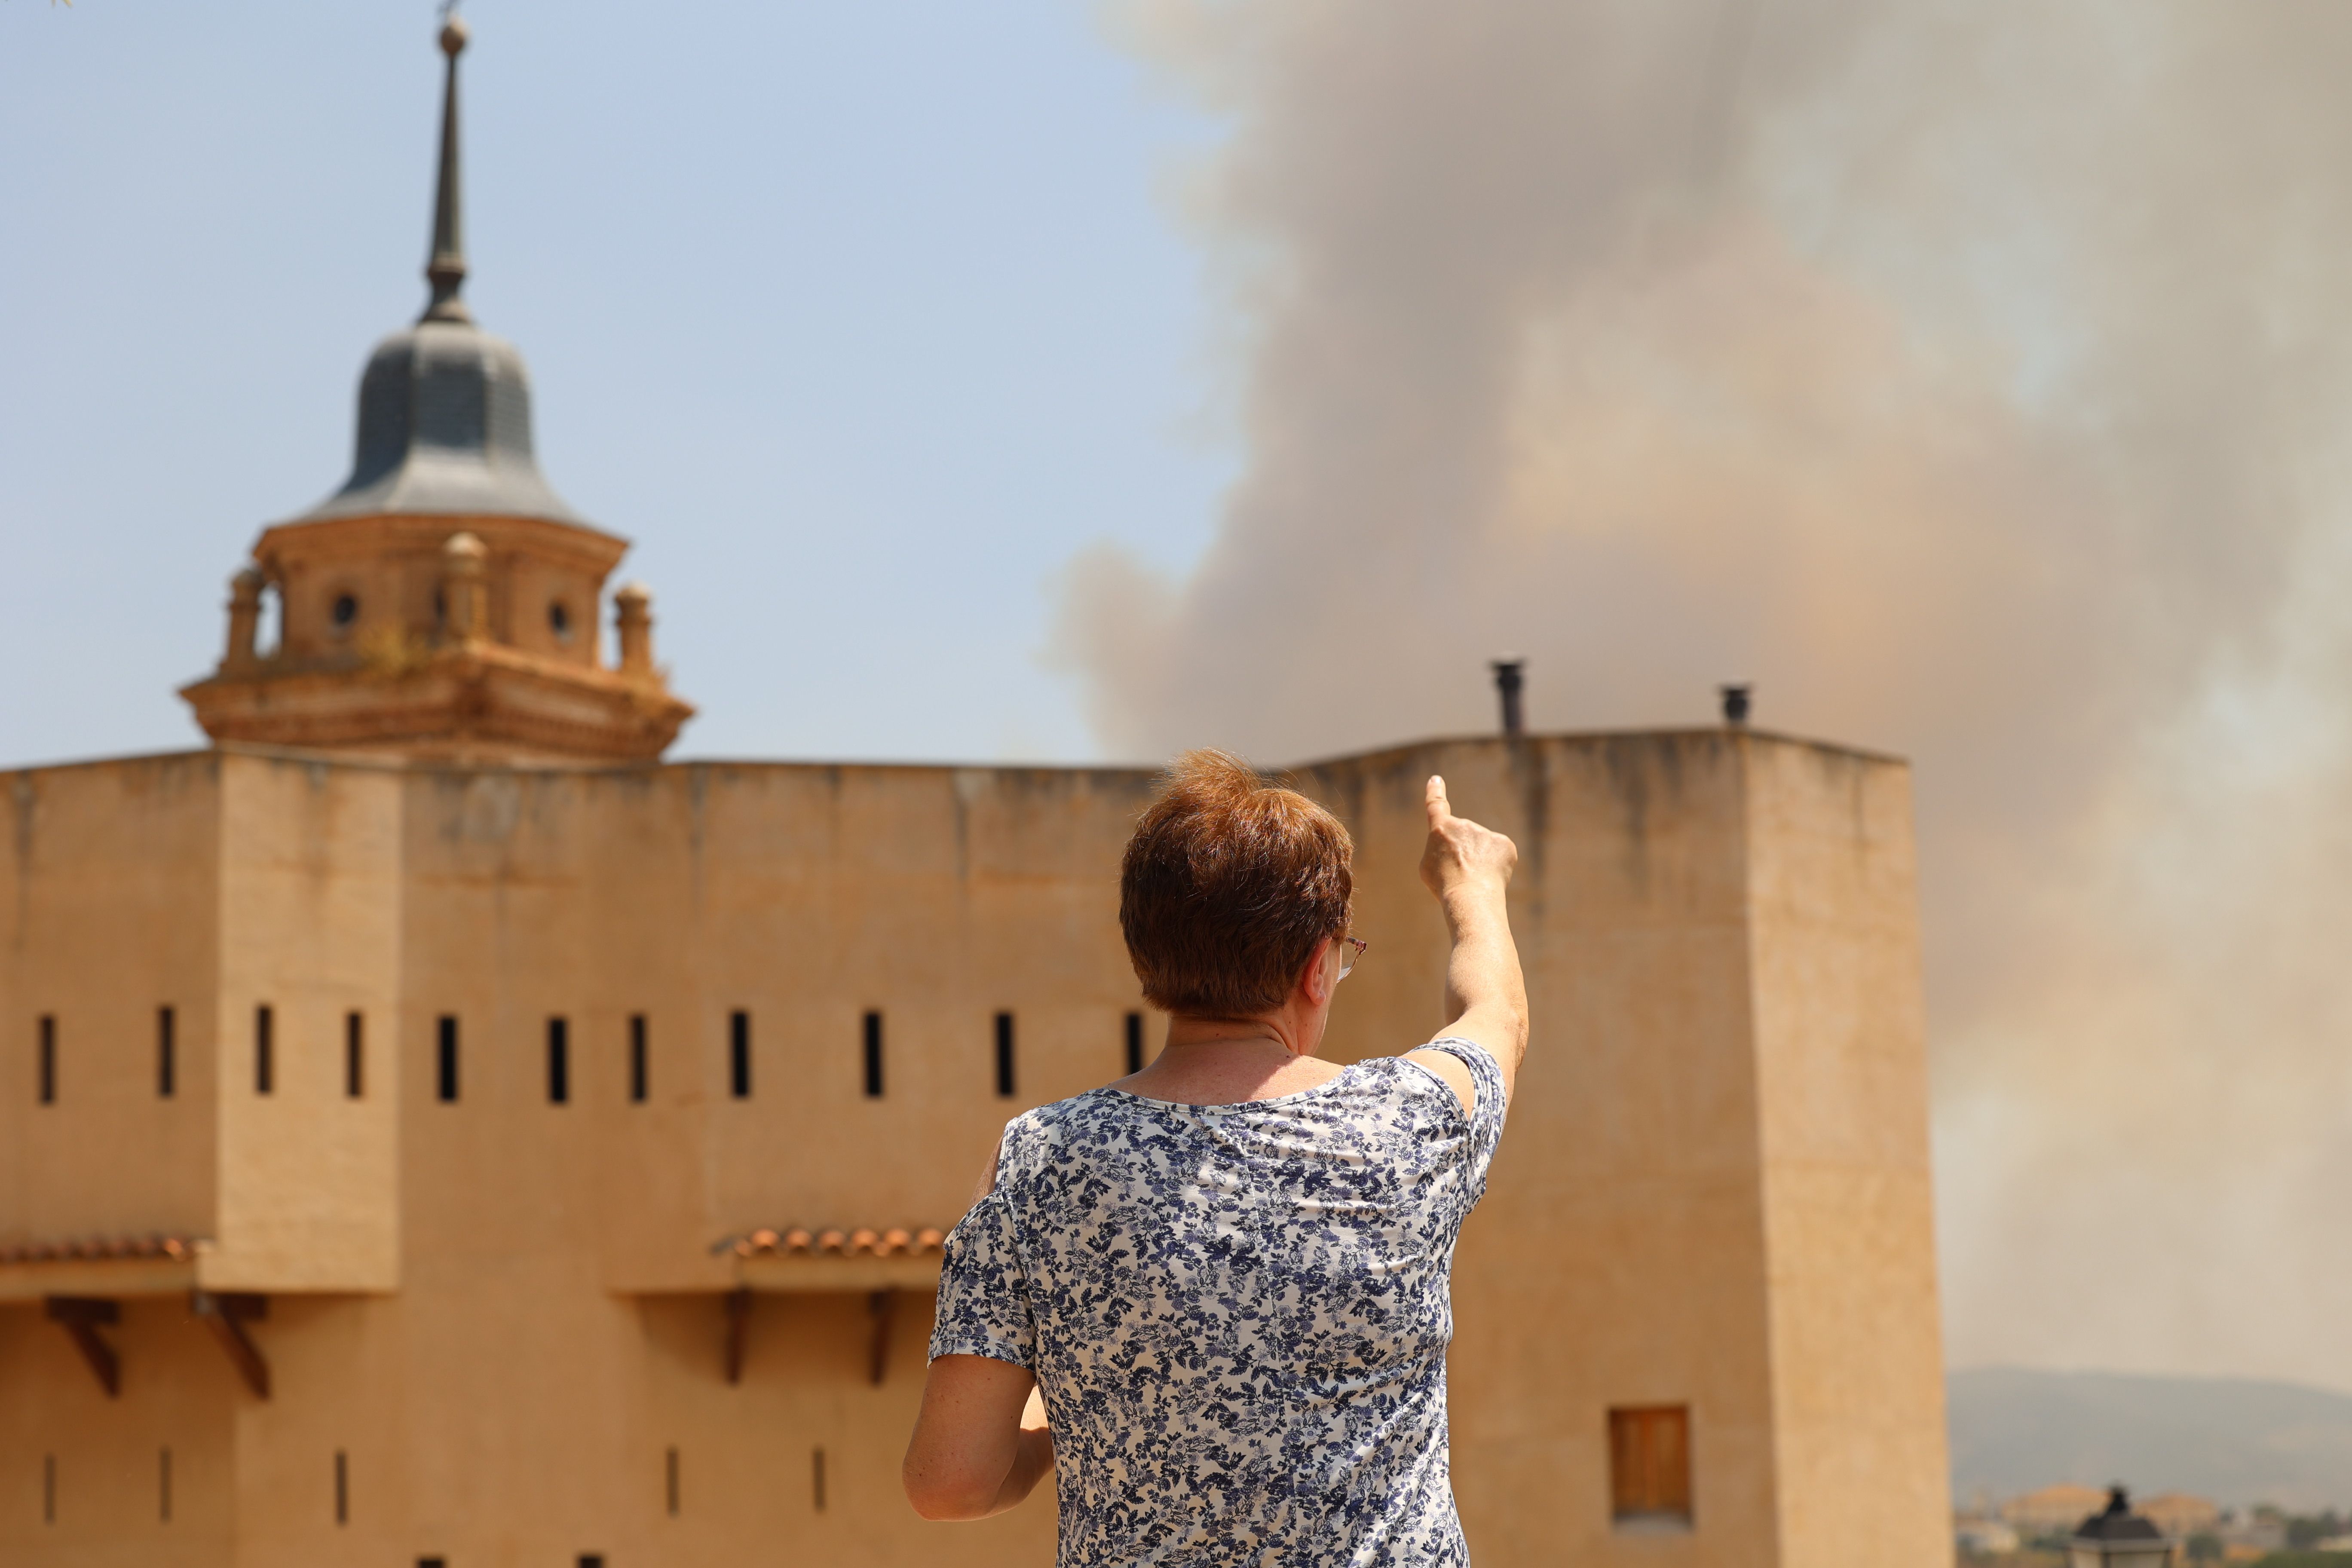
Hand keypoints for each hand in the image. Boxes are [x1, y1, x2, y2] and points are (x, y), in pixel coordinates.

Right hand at [1418, 775, 1516, 902]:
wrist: (1471, 895)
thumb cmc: (1445, 885)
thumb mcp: (1429, 867)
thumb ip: (1439, 850)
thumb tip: (1453, 849)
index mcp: (1441, 829)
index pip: (1436, 805)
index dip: (1435, 792)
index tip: (1436, 780)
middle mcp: (1464, 825)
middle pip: (1463, 839)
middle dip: (1463, 853)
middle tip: (1460, 875)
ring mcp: (1486, 833)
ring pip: (1482, 847)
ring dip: (1479, 861)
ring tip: (1474, 880)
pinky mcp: (1504, 843)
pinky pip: (1498, 853)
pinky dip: (1495, 865)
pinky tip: (1489, 877)